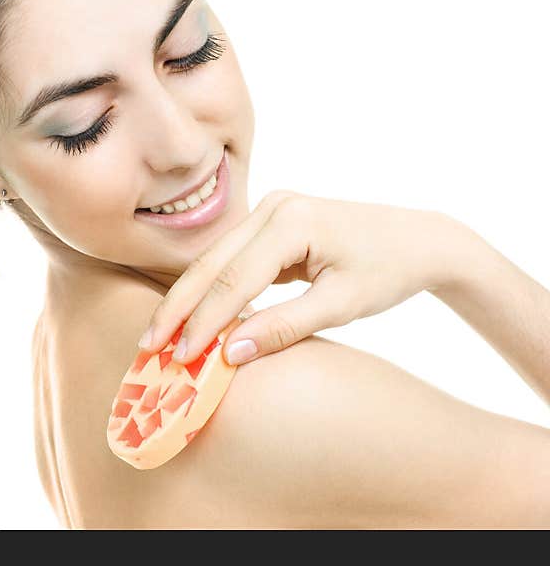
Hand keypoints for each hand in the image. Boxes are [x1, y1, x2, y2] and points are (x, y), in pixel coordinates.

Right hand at [137, 190, 465, 365]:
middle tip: (146, 347)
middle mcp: (274, 206)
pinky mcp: (270, 224)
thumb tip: (229, 355)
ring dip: (188, 300)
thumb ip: (284, 327)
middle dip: (178, 308)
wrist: (419, 240)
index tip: (179, 359)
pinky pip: (230, 259)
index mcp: (293, 220)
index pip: (235, 279)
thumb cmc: (387, 271)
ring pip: (214, 261)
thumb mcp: (341, 305)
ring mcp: (269, 210)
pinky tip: (190, 317)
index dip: (204, 322)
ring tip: (158, 337)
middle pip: (212, 264)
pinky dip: (210, 290)